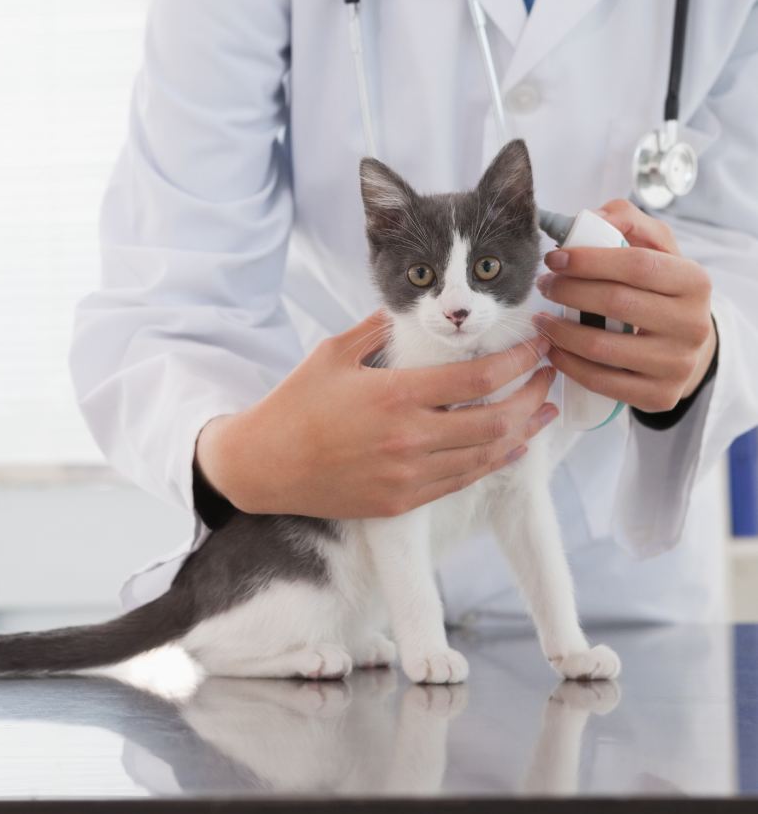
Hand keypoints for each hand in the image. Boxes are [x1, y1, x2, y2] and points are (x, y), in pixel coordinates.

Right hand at [195, 310, 555, 519]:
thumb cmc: (295, 405)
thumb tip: (413, 312)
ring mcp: (408, 476)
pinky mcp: (401, 501)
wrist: (264, 466)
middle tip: (550, 377)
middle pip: (495, 421)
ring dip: (523, 432)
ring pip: (486, 457)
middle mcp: (409, 438)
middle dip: (534, 396)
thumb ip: (379, 330)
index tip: (538, 348)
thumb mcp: (334, 354)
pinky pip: (461, 482)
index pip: (478, 379)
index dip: (519, 363)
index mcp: (395, 395)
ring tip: (544, 412)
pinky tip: (510, 448)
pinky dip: (493, 463)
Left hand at [531, 199, 716, 412]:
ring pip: (602, 347)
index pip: (637, 265)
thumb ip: (627, 223)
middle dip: (569, 292)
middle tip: (544, 285)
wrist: (684, 346)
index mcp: (694, 282)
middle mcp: (692, 325)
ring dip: (559, 331)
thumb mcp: (654, 251)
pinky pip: (601, 381)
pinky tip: (553, 349)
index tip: (554, 258)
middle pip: (616, 303)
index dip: (589, 260)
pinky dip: (568, 364)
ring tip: (540, 319)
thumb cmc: (659, 292)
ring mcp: (677, 364)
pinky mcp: (659, 396)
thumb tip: (592, 218)